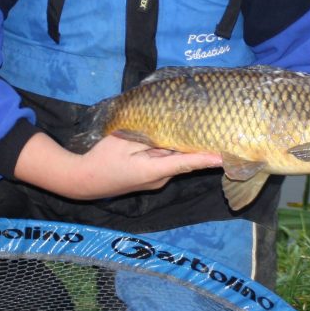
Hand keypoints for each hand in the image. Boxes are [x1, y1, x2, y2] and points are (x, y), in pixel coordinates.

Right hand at [14, 132, 222, 200]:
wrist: (82, 181)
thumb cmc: (101, 159)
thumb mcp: (122, 141)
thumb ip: (146, 134)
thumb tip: (167, 129)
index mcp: (154, 170)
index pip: (187, 163)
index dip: (208, 158)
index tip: (226, 155)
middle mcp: (160, 179)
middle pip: (184, 160)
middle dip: (199, 148)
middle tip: (219, 134)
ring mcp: (155, 181)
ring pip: (174, 161)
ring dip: (184, 148)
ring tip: (202, 131)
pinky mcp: (150, 179)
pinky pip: (166, 163)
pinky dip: (172, 152)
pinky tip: (174, 139)